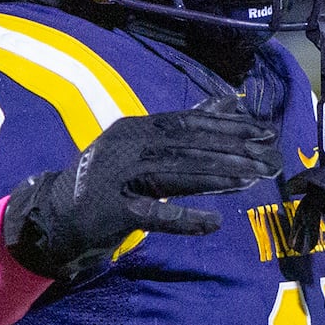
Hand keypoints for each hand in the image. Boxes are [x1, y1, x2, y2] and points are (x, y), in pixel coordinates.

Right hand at [1, 94, 280, 278]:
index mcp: (137, 128)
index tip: (266, 133)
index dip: (230, 127)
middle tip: (270, 159)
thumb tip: (227, 102)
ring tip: (253, 180)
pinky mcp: (113, 211)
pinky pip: (155, 215)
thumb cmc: (108, 180)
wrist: (55, 216)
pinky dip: (186, 219)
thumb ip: (184, 126)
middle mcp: (127, 146)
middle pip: (188, 145)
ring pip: (176, 174)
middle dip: (233, 151)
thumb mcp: (142, 146)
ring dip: (218, 177)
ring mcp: (118, 177)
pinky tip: (214, 222)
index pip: (190, 123)